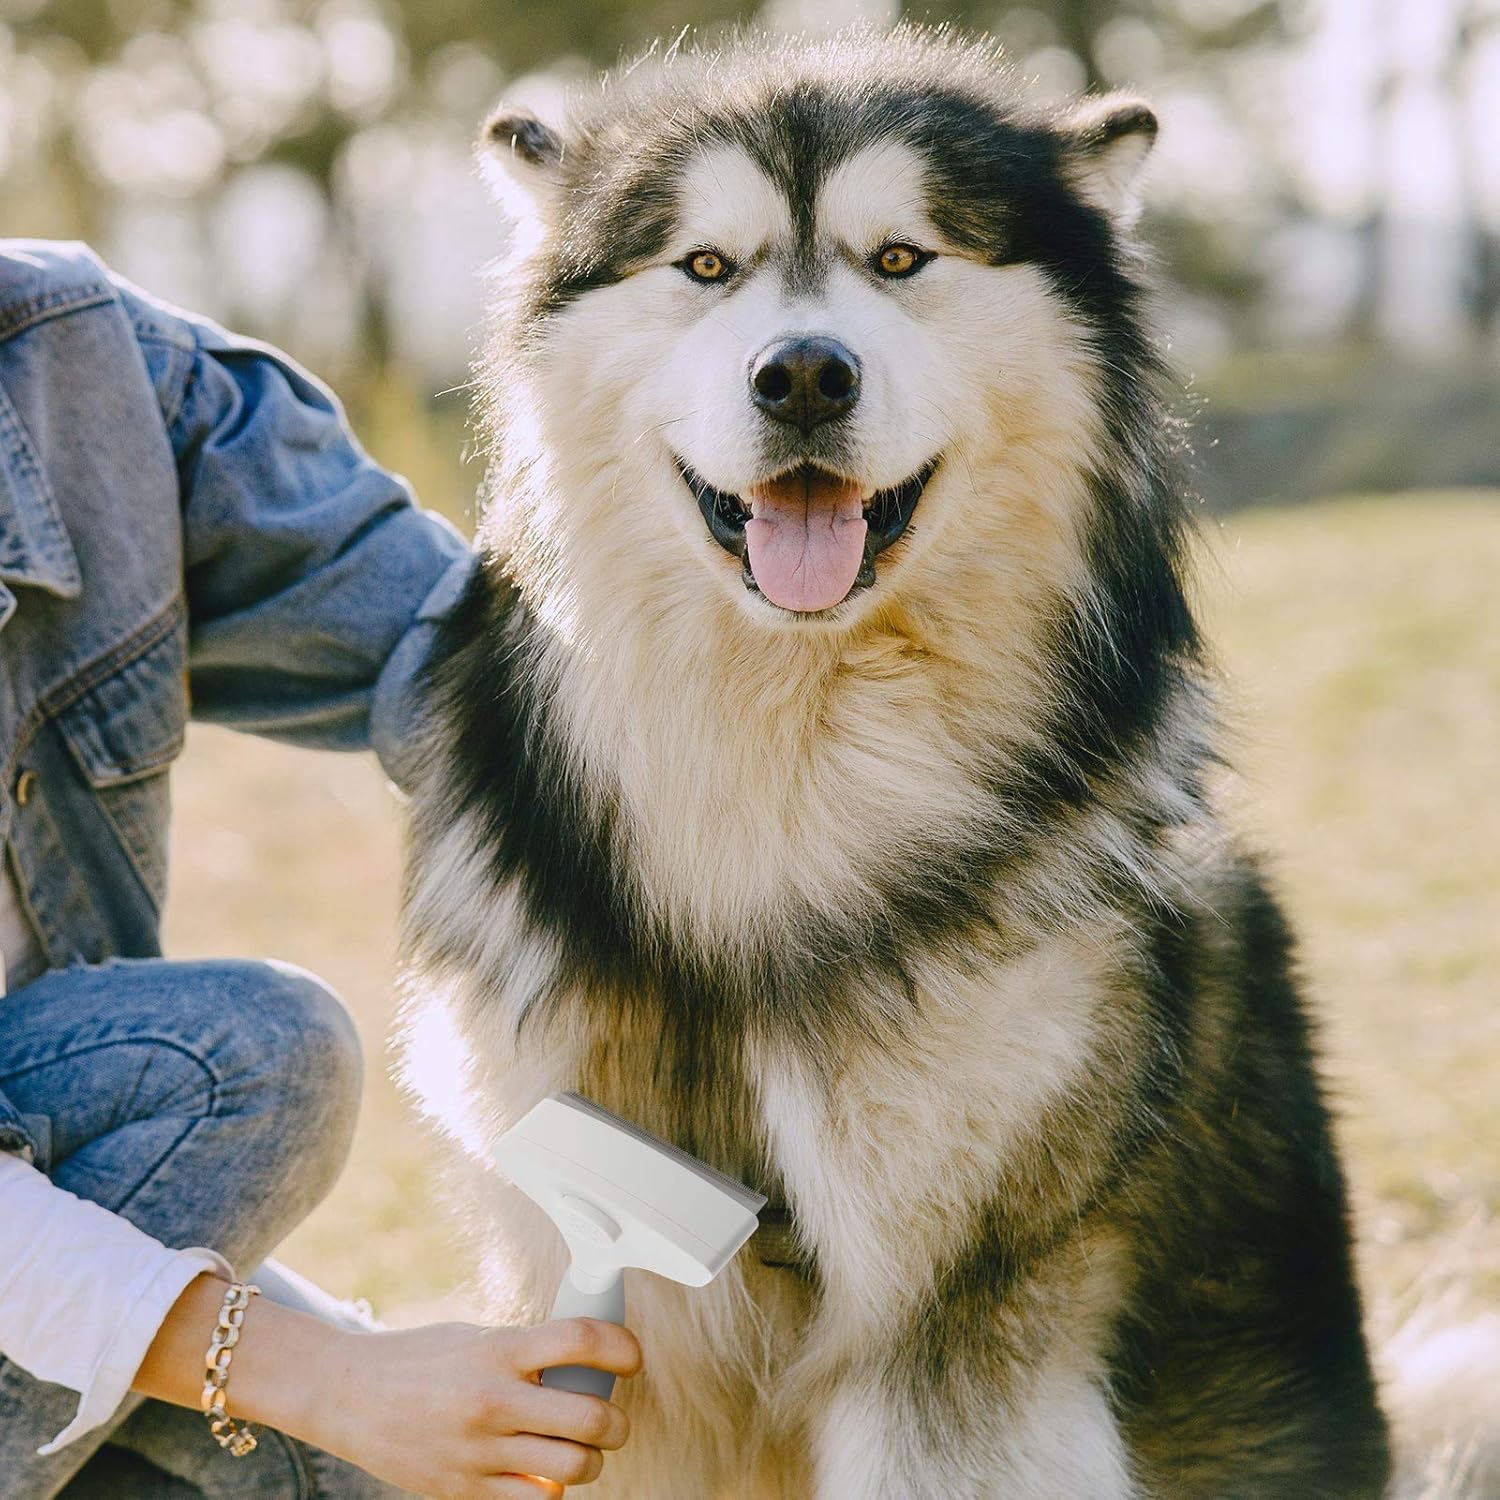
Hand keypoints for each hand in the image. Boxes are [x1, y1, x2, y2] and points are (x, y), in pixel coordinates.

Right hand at [302, 1317, 642, 1497]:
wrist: (348, 1395)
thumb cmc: (418, 1358)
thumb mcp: (476, 1337)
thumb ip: (526, 1350)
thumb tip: (584, 1358)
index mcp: (498, 1349)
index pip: (581, 1340)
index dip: (622, 1347)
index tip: (632, 1358)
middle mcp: (493, 1399)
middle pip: (590, 1417)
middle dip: (617, 1423)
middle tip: (615, 1419)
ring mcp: (479, 1450)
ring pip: (572, 1469)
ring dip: (592, 1462)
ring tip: (584, 1451)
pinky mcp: (465, 1490)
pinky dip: (552, 1492)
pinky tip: (546, 1476)